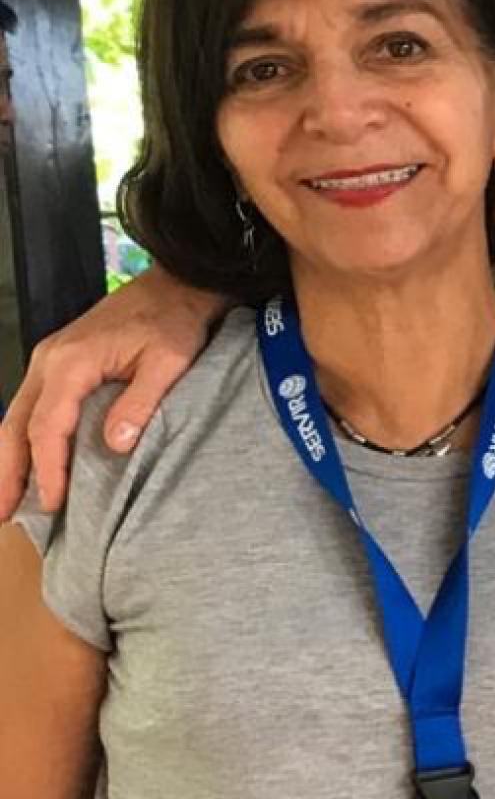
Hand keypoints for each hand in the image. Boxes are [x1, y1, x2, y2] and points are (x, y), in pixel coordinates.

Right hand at [0, 268, 222, 517]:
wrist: (175, 285)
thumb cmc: (175, 321)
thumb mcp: (167, 363)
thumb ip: (140, 404)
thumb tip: (114, 445)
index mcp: (71, 363)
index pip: (48, 425)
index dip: (48, 468)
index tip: (52, 503)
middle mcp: (49, 361)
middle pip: (16, 423)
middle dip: (9, 470)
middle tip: (5, 512)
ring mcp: (50, 360)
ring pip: (18, 414)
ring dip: (10, 456)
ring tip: (8, 498)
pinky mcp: (60, 362)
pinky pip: (33, 404)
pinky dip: (25, 436)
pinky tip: (28, 461)